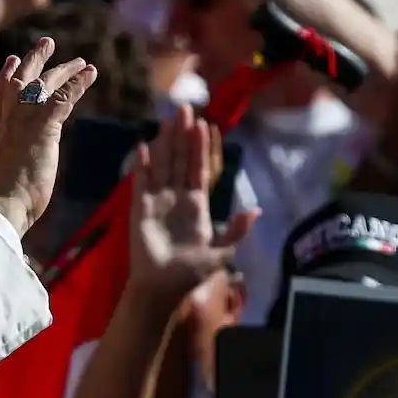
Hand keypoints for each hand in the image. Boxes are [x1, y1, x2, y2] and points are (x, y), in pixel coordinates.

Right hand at [0, 37, 96, 236]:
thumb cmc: (3, 204)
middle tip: (47, 42)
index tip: (12, 59)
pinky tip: (91, 73)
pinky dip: (78, 83)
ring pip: (45, 84)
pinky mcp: (42, 126)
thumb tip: (14, 175)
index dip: (7, 75)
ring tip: (81, 60)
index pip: (0, 95)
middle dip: (34, 59)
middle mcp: (7, 120)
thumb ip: (9, 164)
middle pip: (21, 80)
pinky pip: (63, 97)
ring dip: (65, 69)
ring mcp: (23, 120)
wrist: (3, 206)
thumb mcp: (2, 176)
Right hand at [129, 106, 256, 296]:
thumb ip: (236, 231)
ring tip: (167, 119)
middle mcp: (177, 198)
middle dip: (183, 136)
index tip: (204, 124)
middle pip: (180, 160)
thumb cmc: (191, 273)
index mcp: (197, 205)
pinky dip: (142, 166)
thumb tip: (255, 210)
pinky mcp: (141, 209)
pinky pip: (141, 183)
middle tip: (185, 108)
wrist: (164, 288)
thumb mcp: (221, 253)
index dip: (201, 148)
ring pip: (163, 165)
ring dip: (165, 143)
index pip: (200, 169)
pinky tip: (144, 147)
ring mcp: (158, 201)